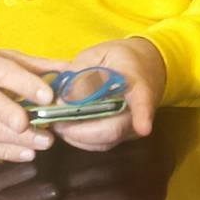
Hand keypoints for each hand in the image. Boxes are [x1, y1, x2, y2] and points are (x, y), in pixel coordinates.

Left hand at [51, 37, 166, 153]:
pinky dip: (80, 139)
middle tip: (54, 121)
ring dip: (76, 135)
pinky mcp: (123, 135)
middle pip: (114, 129)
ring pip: (104, 141)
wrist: (145, 65)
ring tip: (57, 121)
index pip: (143, 101)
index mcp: (137, 83)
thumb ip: (80, 74)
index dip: (143, 115)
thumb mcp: (98, 54)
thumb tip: (62, 102)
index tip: (143, 128)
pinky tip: (67, 126)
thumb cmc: (120, 57)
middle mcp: (139, 110)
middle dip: (80, 130)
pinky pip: (101, 144)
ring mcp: (133, 126)